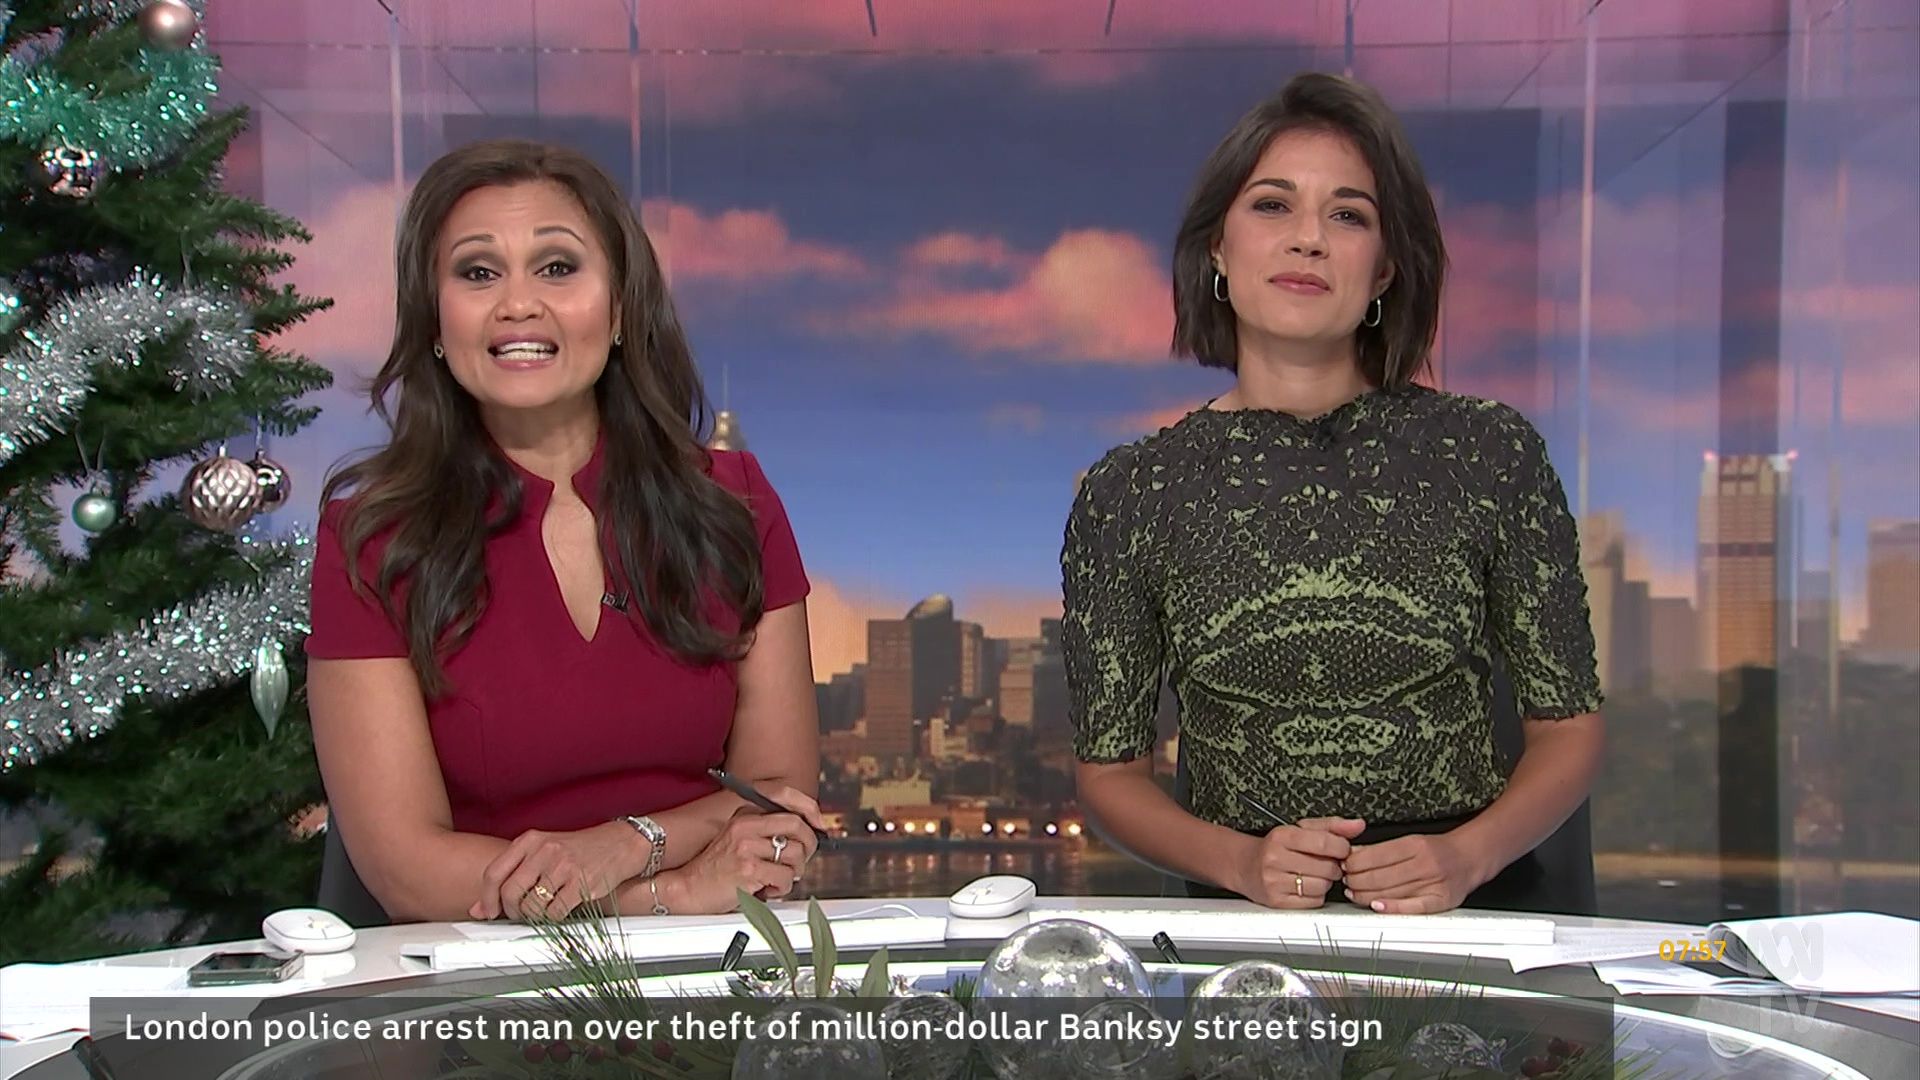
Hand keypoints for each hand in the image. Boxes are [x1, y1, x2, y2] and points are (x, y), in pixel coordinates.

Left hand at [470, 822, 643, 921]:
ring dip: (533, 917)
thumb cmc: (579, 850)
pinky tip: (559, 911)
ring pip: (531, 906)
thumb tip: (479, 908)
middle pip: (509, 892)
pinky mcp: (581, 883)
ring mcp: (563, 866)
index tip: (489, 912)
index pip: (493, 872)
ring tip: (543, 912)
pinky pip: (555, 913)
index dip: (487, 898)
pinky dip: (553, 919)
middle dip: (511, 911)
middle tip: (519, 915)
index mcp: (530, 840)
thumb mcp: (542, 853)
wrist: (621, 843)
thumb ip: (512, 876)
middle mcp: (544, 850)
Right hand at [666, 807, 816, 913]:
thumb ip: (765, 831)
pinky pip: (784, 877)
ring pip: (795, 855)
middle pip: (797, 825)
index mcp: (745, 815)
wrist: (688, 888)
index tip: (819, 827)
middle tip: (802, 859)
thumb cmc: (715, 868)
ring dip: (792, 873)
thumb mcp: (737, 838)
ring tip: (777, 879)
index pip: (787, 801)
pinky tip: (767, 889)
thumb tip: (805, 833)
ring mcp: (747, 847)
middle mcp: (746, 826)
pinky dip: (782, 888)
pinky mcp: (749, 869)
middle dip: (809, 844)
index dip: (811, 814)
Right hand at [1237, 817, 1365, 908]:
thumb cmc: (1275, 847)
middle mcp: (1275, 858)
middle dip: (1334, 866)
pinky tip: (1306, 886)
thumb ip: (1332, 826)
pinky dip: (1316, 895)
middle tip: (1326, 863)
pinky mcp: (1276, 901)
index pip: (1325, 842)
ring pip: (1322, 886)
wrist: (1244, 865)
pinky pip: (1313, 901)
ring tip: (1315, 874)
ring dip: (1325, 882)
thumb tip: (1357, 825)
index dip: (1342, 848)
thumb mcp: (1300, 829)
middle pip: (1327, 867)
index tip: (1342, 849)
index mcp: (1282, 836)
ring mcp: (1274, 881)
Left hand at [1340, 831, 1488, 912]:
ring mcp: (1433, 883)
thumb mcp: (1410, 841)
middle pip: (1379, 876)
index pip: (1375, 855)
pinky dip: (1392, 907)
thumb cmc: (1438, 850)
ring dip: (1366, 895)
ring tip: (1354, 893)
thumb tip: (1353, 854)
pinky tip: (1377, 906)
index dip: (1354, 863)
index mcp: (1415, 845)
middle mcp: (1424, 863)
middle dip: (1356, 880)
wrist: (1470, 857)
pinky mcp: (1440, 901)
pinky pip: (1412, 908)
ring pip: (1390, 892)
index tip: (1343, 865)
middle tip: (1346, 881)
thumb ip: (1382, 849)